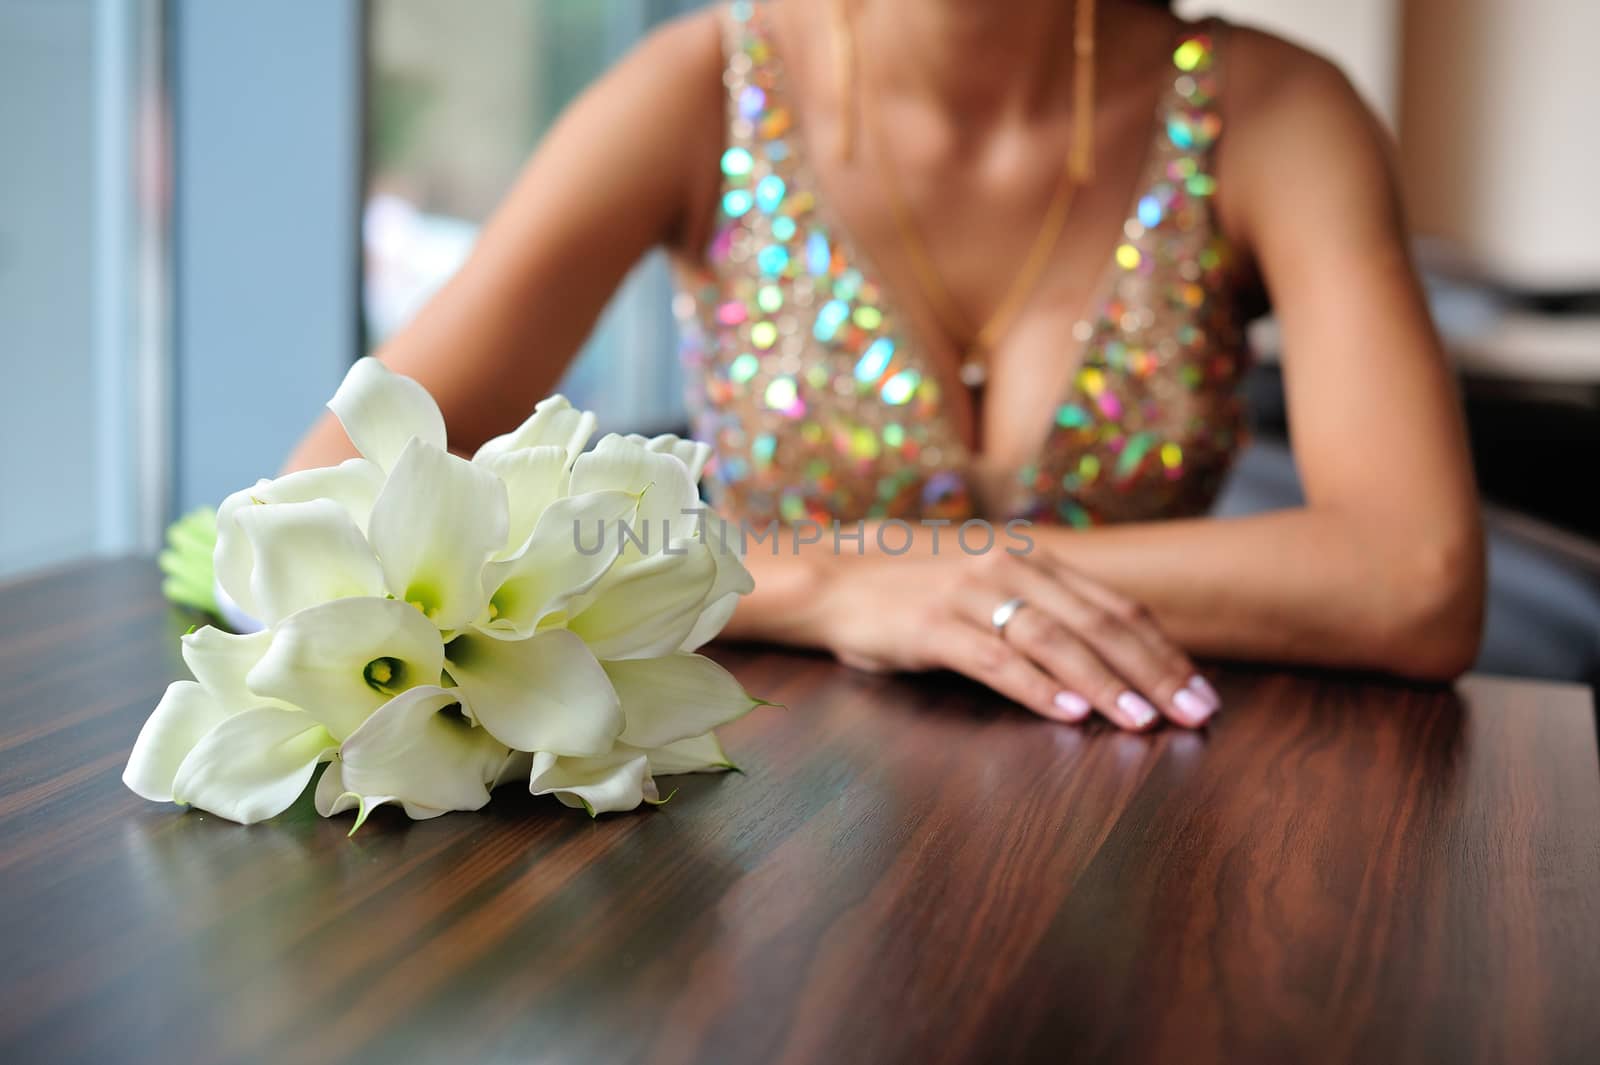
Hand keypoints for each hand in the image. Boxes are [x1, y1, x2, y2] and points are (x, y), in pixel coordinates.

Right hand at [816, 542, 1220, 730]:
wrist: (834, 581)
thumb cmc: (917, 596)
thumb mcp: (989, 591)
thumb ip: (1042, 613)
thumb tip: (1113, 660)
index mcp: (1033, 562)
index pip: (1117, 608)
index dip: (1164, 651)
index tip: (1202, 691)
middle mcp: (1010, 569)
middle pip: (1099, 624)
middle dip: (1155, 673)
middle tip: (1195, 714)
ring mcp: (971, 595)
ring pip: (1056, 641)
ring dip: (1107, 684)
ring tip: (1144, 721)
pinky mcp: (933, 626)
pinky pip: (996, 659)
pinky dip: (1037, 688)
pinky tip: (1069, 714)